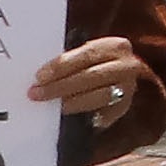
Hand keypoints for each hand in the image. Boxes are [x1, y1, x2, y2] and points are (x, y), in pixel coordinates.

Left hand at [30, 37, 165, 140]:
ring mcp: (129, 87)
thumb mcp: (85, 54)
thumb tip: (42, 76)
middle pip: (92, 76)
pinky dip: (88, 117)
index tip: (39, 77)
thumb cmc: (92, 64)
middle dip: (61, 86)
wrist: (116, 75)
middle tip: (36, 94)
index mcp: (115, 46)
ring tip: (53, 107)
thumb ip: (69, 61)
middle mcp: (127, 65)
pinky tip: (73, 118)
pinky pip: (105, 114)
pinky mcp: (125, 107)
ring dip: (73, 103)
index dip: (61, 66)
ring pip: (100, 96)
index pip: (86, 55)